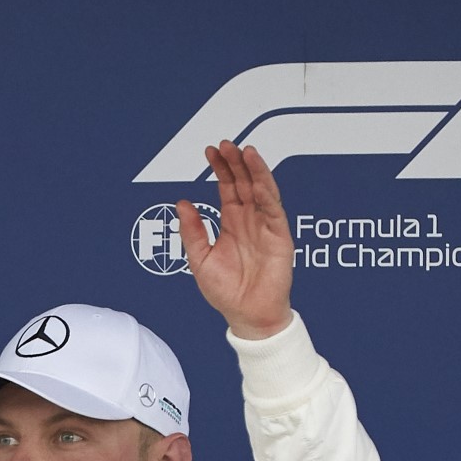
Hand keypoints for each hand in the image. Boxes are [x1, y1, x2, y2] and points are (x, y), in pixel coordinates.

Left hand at [176, 141, 293, 339]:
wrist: (247, 316)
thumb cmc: (226, 292)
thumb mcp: (199, 259)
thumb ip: (191, 232)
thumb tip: (181, 203)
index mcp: (231, 223)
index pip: (227, 188)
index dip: (220, 169)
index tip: (210, 151)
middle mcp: (250, 221)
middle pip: (243, 183)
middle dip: (235, 163)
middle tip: (226, 144)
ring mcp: (265, 226)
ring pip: (261, 190)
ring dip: (254, 170)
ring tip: (244, 151)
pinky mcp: (279, 237)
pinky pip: (273, 209)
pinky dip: (266, 192)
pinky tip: (257, 178)